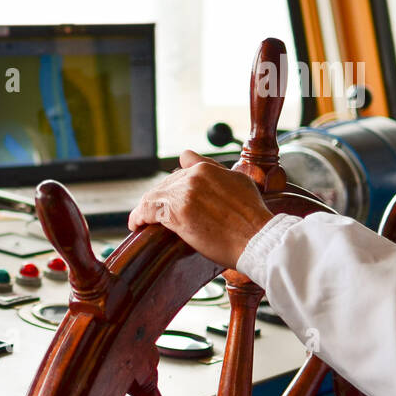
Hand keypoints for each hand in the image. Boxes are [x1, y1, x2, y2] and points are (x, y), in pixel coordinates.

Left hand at [127, 150, 274, 268]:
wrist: (258, 238)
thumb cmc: (252, 217)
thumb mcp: (238, 181)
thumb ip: (214, 168)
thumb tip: (187, 157)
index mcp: (206, 168)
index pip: (178, 170)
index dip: (171, 187)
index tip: (167, 197)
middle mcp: (193, 177)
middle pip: (165, 185)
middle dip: (159, 200)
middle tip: (153, 215)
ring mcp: (184, 194)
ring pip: (154, 197)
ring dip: (145, 209)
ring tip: (141, 221)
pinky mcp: (176, 213)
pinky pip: (147, 211)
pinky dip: (139, 218)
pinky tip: (137, 225)